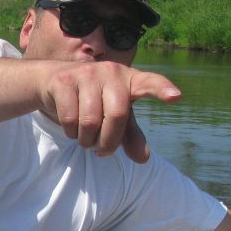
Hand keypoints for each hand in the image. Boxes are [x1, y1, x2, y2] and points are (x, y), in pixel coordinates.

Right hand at [38, 62, 180, 161]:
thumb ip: (130, 135)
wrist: (54, 81)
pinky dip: (71, 133)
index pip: (150, 83)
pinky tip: (72, 129)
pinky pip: (70, 119)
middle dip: (108, 142)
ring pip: (91, 121)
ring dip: (87, 140)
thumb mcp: (115, 115)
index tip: (176, 97)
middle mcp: (111, 72)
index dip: (162, 89)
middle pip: (117, 115)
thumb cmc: (94, 99)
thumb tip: (143, 159)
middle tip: (102, 152)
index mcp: (130, 79)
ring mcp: (86, 73)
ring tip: (86, 140)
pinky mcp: (64, 81)